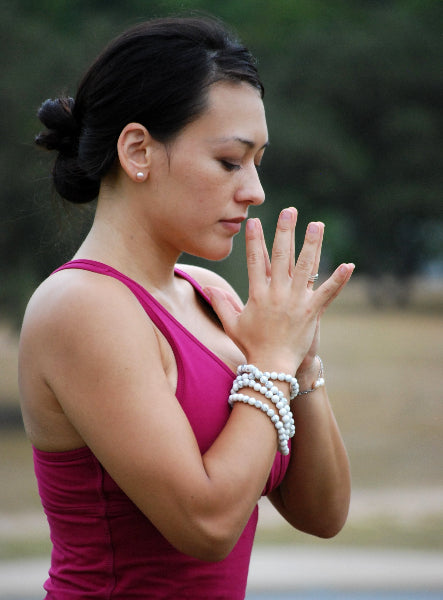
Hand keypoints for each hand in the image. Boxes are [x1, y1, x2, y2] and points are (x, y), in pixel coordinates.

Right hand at [206, 208, 353, 372]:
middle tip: (289, 211)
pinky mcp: (312, 312)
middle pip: (281, 257)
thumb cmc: (251, 346)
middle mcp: (277, 294)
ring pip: (306, 268)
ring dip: (312, 245)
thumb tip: (209, 289)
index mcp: (258, 294)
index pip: (255, 261)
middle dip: (285, 232)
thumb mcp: (232, 325)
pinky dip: (339, 279)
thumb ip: (221, 304)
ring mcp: (296, 302)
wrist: (272, 366)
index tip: (255, 222)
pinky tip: (349, 265)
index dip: (255, 240)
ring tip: (317, 225)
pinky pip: (328, 292)